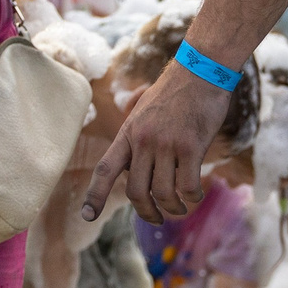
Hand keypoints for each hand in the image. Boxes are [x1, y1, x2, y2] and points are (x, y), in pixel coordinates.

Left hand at [82, 62, 230, 222]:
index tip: (87, 216)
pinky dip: (193, 197)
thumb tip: (133, 165)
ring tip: (181, 207)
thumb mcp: (143, 110)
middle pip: (136, 191)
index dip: (95, 195)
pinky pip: (189, 185)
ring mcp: (167, 144)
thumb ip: (136, 137)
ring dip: (173, 208)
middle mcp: (143, 140)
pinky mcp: (191, 146)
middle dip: (147, 212)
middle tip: (157, 218)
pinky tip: (196, 195)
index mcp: (128, 133)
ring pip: (163, 193)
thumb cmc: (175, 91)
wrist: (201, 70)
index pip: (105, 169)